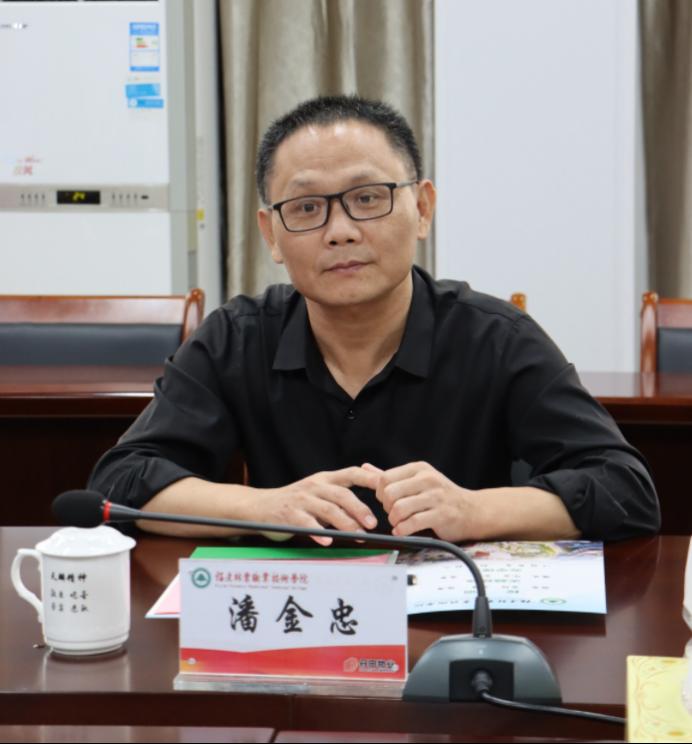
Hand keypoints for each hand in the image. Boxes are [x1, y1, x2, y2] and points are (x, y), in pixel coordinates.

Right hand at [246, 467, 379, 545]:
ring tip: (358, 535)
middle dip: (360, 509)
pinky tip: (328, 540)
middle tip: (373, 523)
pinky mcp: (289, 514)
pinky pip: (307, 523)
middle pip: (342, 494)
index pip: (352, 473)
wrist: (259, 506)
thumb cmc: (295, 503)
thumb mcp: (318, 495)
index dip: (370, 478)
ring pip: (328, 509)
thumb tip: (367, 514)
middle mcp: (314, 486)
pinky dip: (319, 532)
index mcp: (325, 479)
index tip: (387, 487)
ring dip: (346, 523)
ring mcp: (301, 499)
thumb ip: (339, 500)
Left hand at [363, 461, 475, 542]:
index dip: (380, 494)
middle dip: (386, 508)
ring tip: (399, 524)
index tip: (387, 502)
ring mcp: (436, 497)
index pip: (385, 478)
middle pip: (389, 494)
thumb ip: (392, 476)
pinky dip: (402, 530)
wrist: (474, 510)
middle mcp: (427, 479)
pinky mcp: (441, 515)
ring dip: (394, 521)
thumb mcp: (419, 480)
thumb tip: (366, 468)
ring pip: (399, 509)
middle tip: (393, 514)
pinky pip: (412, 523)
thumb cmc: (443, 496)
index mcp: (419, 469)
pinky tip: (403, 531)